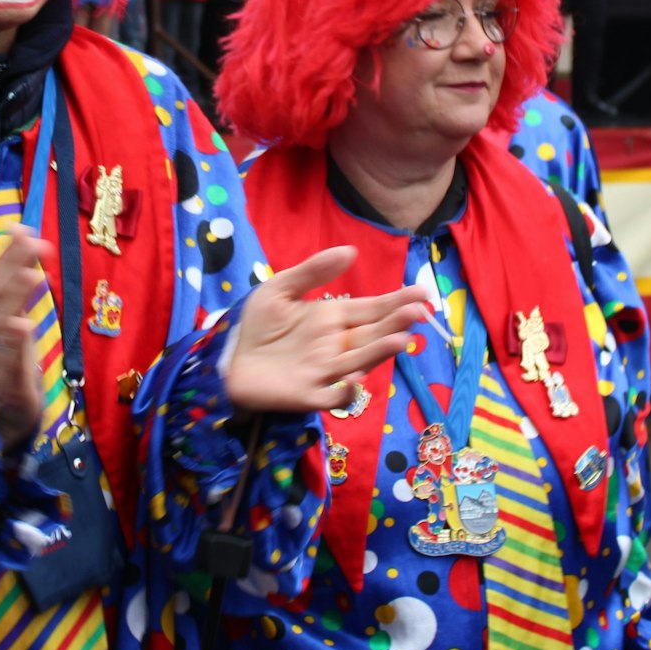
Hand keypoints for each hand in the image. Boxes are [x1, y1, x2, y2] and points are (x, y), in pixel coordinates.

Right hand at [0, 226, 47, 451]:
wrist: (5, 430)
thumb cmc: (10, 374)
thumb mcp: (15, 333)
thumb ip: (18, 293)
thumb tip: (27, 241)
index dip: (4, 257)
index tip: (20, 226)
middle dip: (12, 269)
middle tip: (33, 241)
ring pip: (0, 331)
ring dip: (14, 301)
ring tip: (31, 274)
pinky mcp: (13, 393)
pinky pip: (12, 368)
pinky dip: (16, 347)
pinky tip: (26, 326)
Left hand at [224, 246, 429, 413]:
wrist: (228, 358)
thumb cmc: (258, 324)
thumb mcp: (281, 288)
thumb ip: (313, 272)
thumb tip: (351, 251)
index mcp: (333, 318)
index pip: (371, 309)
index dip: (396, 301)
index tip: (422, 293)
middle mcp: (336, 344)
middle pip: (372, 334)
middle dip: (395, 324)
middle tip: (417, 313)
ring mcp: (324, 371)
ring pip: (359, 362)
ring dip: (379, 353)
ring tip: (400, 339)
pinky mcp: (308, 394)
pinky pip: (332, 398)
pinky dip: (344, 395)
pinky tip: (352, 382)